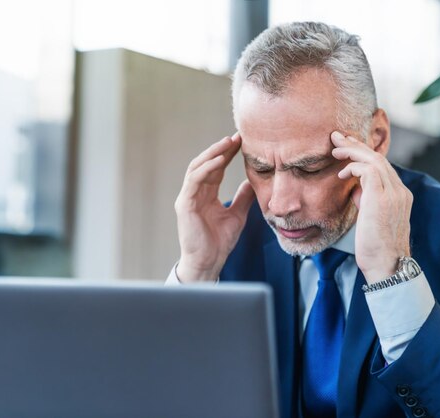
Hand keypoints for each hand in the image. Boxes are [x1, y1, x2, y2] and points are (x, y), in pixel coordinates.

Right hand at [174, 133, 255, 281]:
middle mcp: (195, 192)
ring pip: (197, 167)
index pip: (217, 168)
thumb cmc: (219, 242)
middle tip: (237, 136)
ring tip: (228, 143)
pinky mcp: (185, 204)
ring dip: (213, 153)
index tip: (242, 142)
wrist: (209, 262)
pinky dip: (206, 168)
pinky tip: (219, 160)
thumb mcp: (238, 215)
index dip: (228, 154)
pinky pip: (194, 180)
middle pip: (206, 163)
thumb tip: (254, 182)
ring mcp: (188, 197)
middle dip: (221, 149)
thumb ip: (243, 198)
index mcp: (206, 194)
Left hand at [330, 131, 411, 283]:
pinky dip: (354, 167)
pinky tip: (342, 173)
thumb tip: (355, 189)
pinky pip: (369, 170)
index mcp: (399, 195)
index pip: (382, 166)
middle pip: (379, 157)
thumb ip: (367, 200)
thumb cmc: (376, 247)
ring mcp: (394, 194)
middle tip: (337, 136)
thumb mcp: (371, 218)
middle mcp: (400, 191)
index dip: (364, 154)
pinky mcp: (382, 199)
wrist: (386, 265)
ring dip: (352, 151)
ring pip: (374, 160)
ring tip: (335, 149)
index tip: (347, 147)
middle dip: (356, 144)